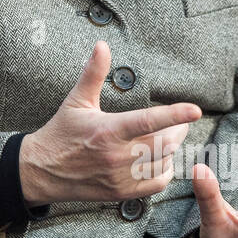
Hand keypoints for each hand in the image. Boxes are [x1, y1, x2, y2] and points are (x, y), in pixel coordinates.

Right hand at [20, 42, 200, 205]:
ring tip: (170, 137)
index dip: (174, 115)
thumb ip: (93, 73)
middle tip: (181, 122)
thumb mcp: (76, 101)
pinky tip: (160, 159)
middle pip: (164, 143)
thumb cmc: (60, 133)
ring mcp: (120, 177)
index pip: (148, 121)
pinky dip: (165, 169)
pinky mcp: (122, 192)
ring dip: (172, 148)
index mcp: (107, 130)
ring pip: (163, 162)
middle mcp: (116, 156)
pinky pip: (157, 182)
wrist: (42, 171)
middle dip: (179, 130)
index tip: (195, 110)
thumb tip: (102, 46)